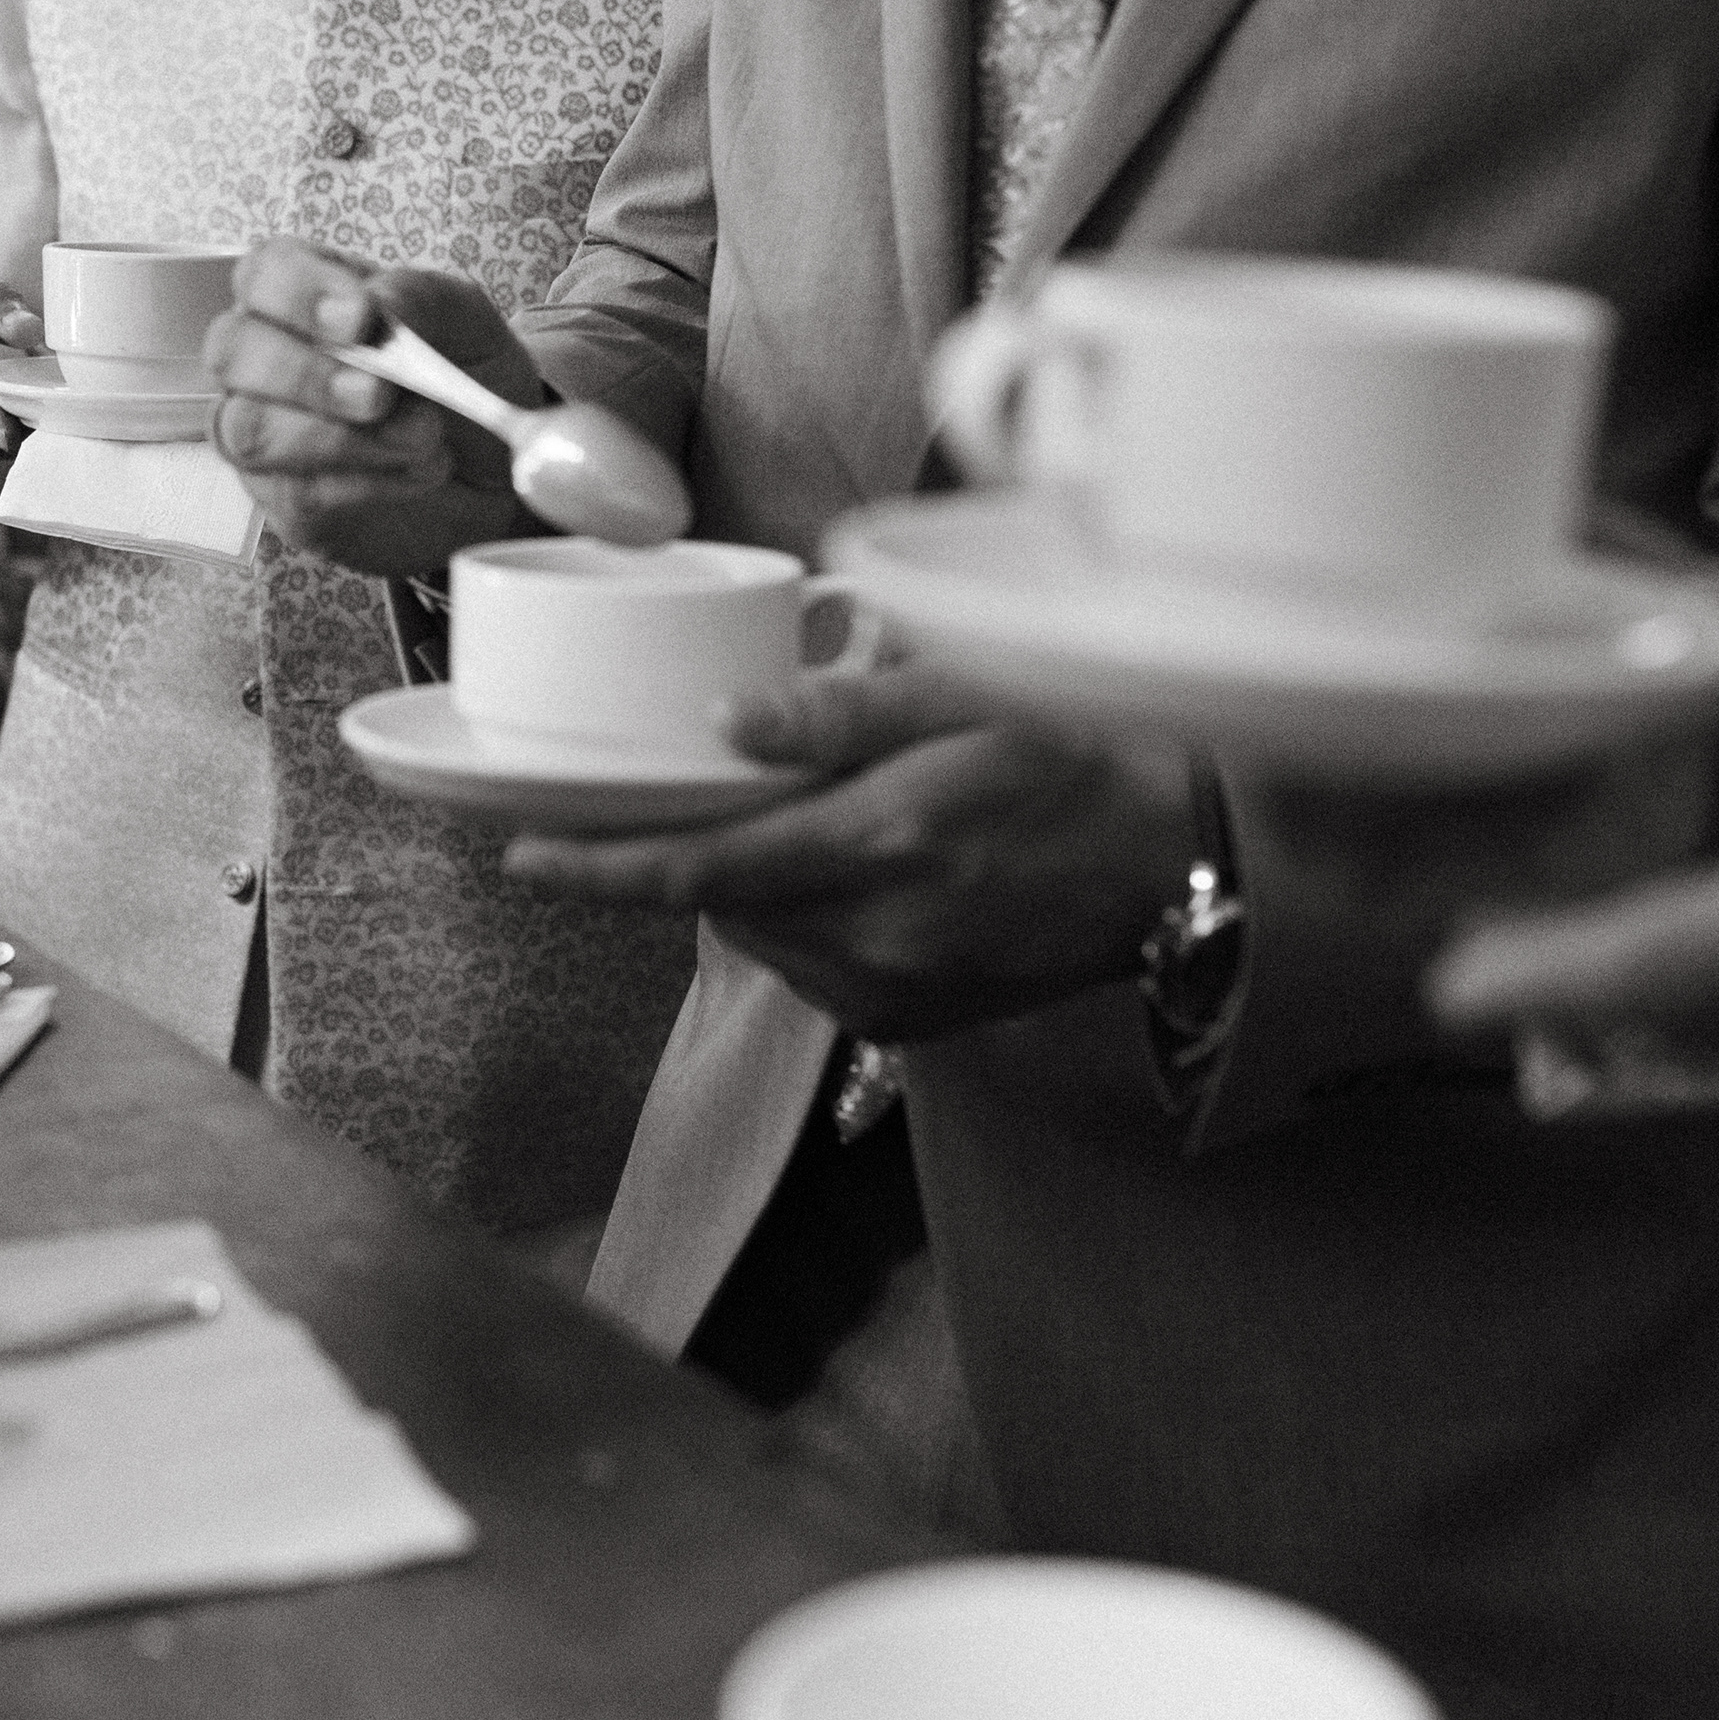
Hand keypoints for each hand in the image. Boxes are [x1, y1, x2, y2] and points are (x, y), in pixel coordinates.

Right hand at [206, 235, 533, 575]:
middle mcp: (267, 361)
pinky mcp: (288, 499)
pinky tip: (416, 472)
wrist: (499, 467)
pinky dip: (365, 483)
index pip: (262, 274)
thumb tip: (381, 302)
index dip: (298, 292)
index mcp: (304, 298)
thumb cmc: (465, 381)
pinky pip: (294, 491)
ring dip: (336, 436)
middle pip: (232, 349)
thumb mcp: (465, 324)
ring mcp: (267, 433)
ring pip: (249, 429)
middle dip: (306, 372)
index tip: (361, 318)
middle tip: (379, 394)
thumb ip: (422, 300)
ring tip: (418, 437)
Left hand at [503, 666, 1189, 1042]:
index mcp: (881, 845)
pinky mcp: (916, 1025)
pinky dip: (802, 926)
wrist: (1194, 860)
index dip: (600, 867)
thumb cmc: (1088, 754)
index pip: (699, 868)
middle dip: (684, 859)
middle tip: (684, 795)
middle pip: (721, 908)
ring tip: (806, 824)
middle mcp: (877, 937)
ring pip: (764, 944)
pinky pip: (815, 975)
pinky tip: (850, 875)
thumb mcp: (970, 695)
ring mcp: (897, 993)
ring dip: (750, 890)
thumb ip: (842, 713)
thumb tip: (725, 723)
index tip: (524, 856)